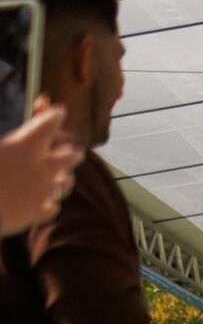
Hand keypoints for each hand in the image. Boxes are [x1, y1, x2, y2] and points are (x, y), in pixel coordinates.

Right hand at [0, 104, 81, 238]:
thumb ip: (12, 137)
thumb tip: (21, 133)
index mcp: (25, 145)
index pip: (49, 124)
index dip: (54, 116)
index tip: (58, 111)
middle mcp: (42, 167)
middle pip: (70, 155)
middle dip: (70, 150)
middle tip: (70, 149)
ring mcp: (44, 190)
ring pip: (66, 181)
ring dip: (62, 176)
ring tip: (56, 176)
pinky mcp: (41, 212)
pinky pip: (54, 205)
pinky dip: (48, 202)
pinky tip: (42, 201)